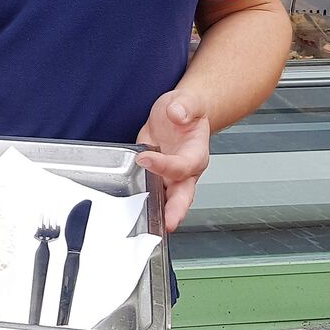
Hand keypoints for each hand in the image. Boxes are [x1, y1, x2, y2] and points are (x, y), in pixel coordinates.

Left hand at [135, 90, 210, 231]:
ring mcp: (170, 177)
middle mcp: (185, 171)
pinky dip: (144, 203)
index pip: (183, 165)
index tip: (145, 159)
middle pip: (184, 196)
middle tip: (168, 224)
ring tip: (147, 227)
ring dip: (158, 213)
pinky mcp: (155, 177)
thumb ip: (185, 107)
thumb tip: (177, 114)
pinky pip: (151, 192)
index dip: (165, 165)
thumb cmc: (186, 111)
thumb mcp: (187, 101)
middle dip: (176, 210)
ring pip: (167, 200)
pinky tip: (133, 214)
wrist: (179, 113)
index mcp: (196, 154)